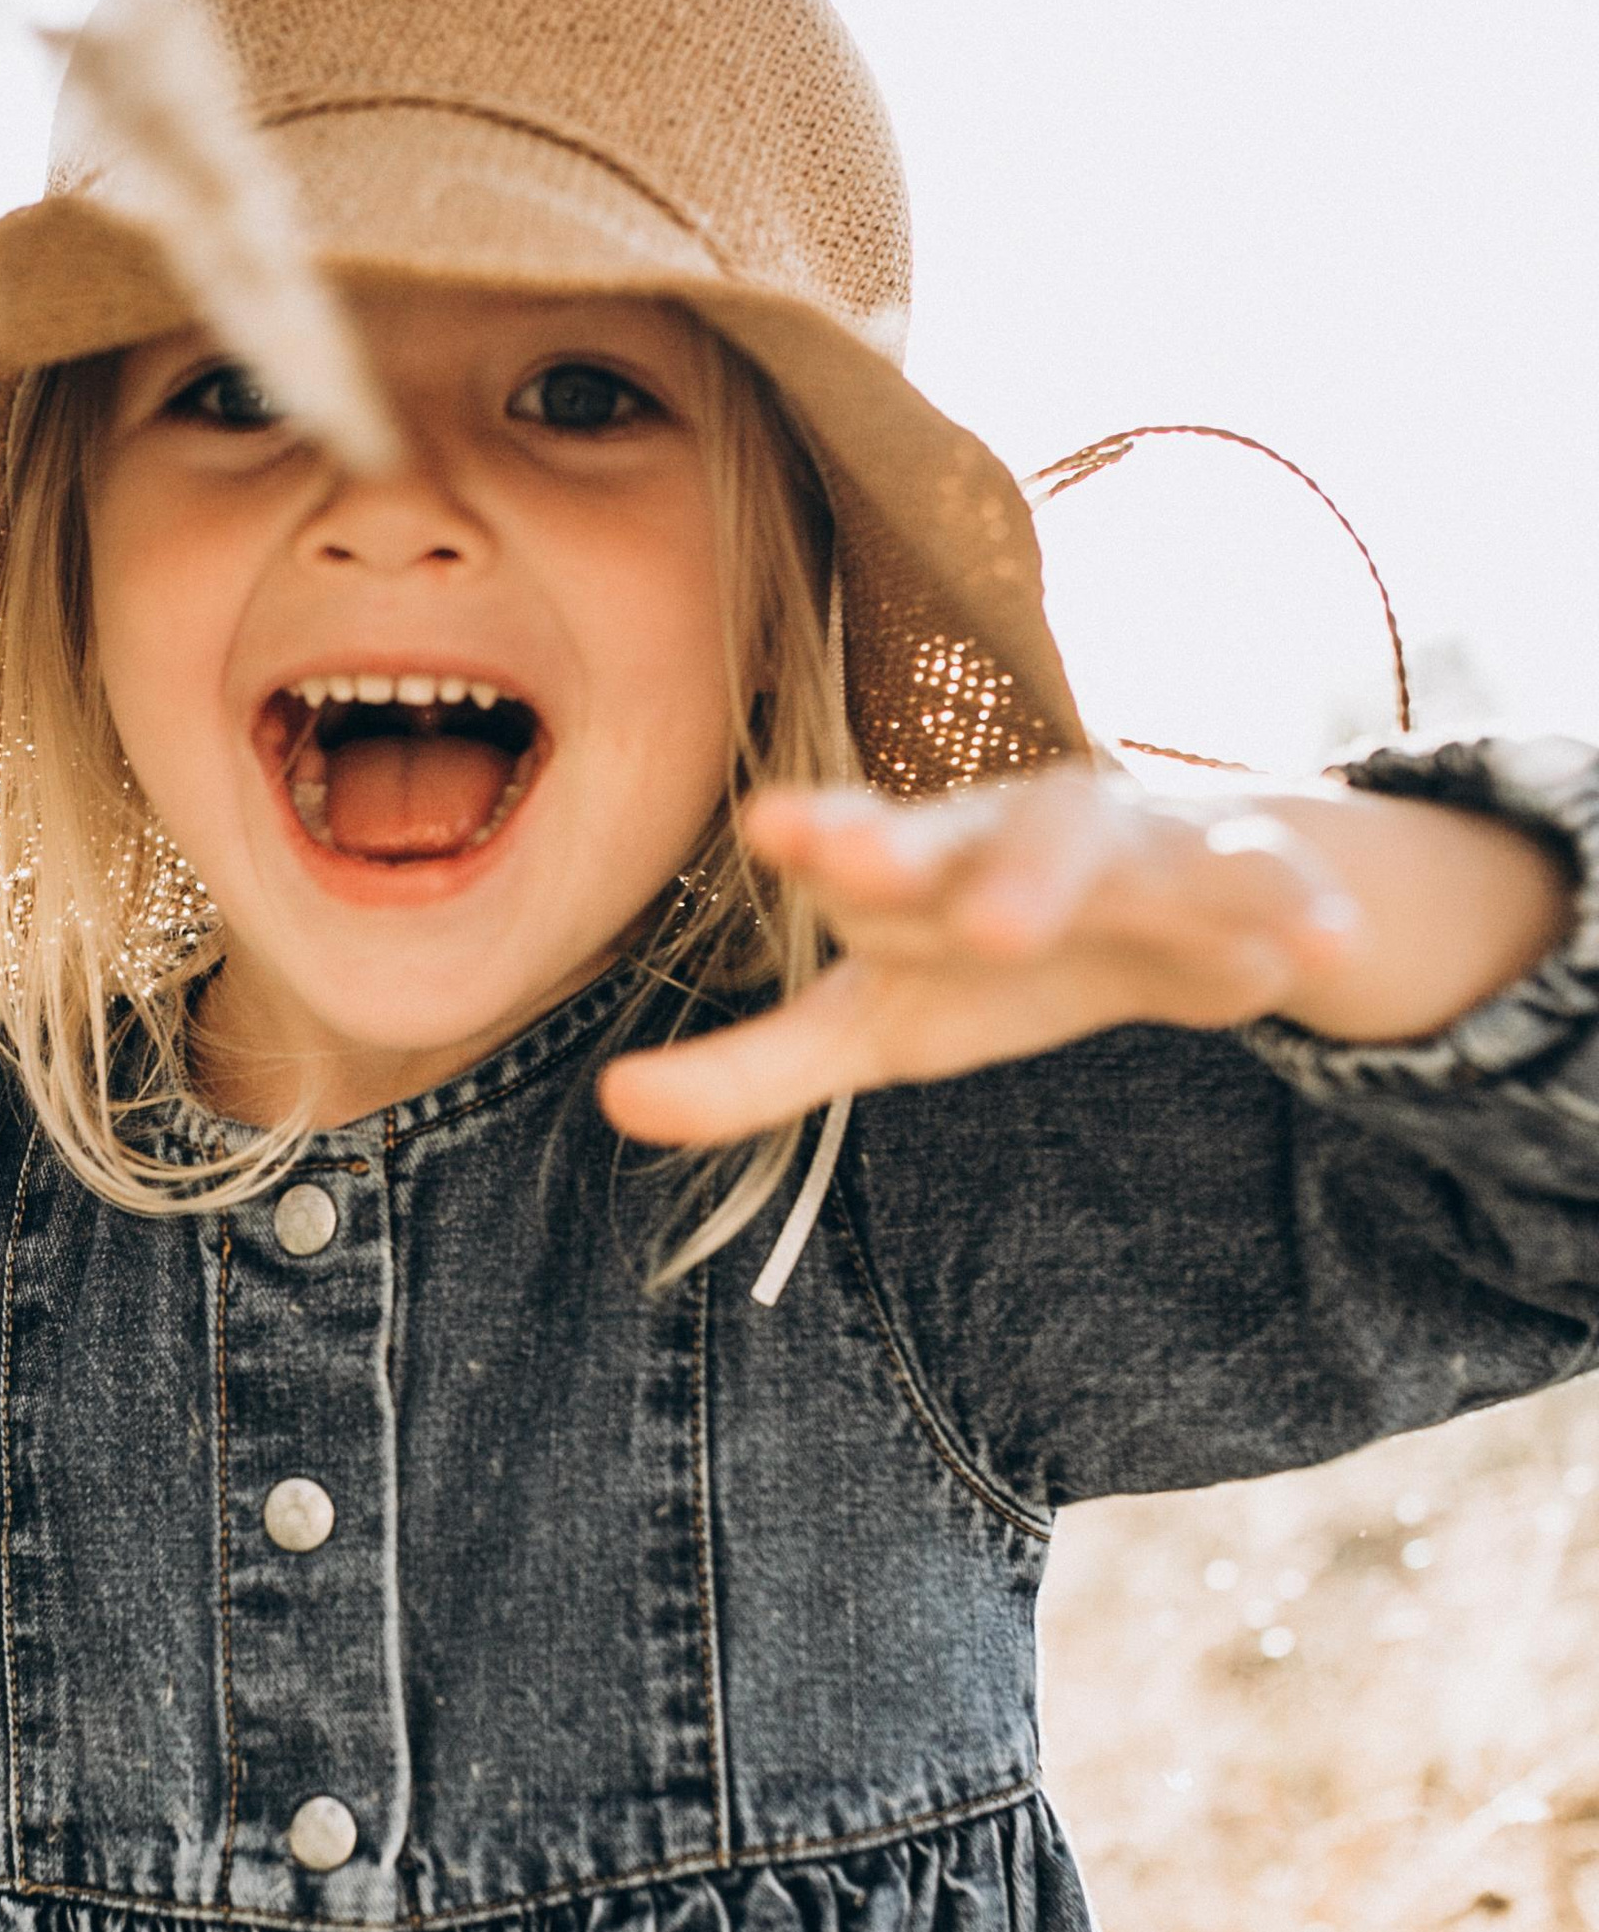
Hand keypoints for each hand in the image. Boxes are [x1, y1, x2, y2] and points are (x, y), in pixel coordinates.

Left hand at [599, 765, 1567, 1143]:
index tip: (768, 827)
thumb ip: (754, 1069)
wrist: (1178, 906)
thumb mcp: (876, 1023)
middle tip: (852, 865)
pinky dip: (1292, 906)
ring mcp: (1121, 844)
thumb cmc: (987, 958)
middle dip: (909, 848)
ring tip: (1013, 926)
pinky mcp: (1231, 877)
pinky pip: (1262, 886)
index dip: (815, 835)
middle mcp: (1006, 833)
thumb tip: (612, 1105)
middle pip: (954, 833)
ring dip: (1052, 877)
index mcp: (915, 866)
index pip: (853, 844)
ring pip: (1091, 847)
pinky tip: (1320, 938)